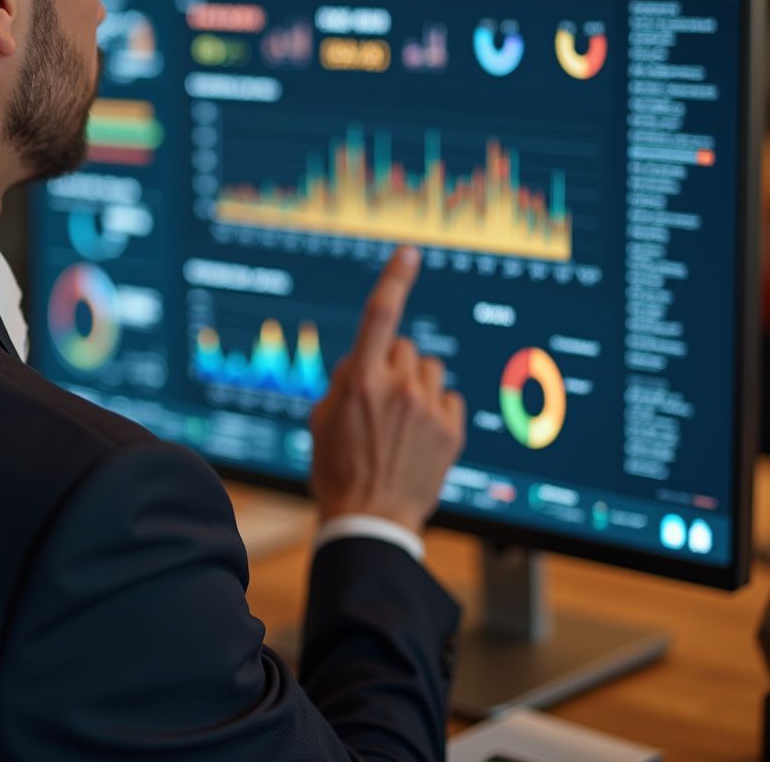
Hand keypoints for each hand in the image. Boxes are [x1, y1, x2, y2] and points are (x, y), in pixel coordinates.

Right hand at [309, 246, 465, 535]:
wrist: (371, 520)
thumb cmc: (338, 470)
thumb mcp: (323, 419)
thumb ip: (345, 380)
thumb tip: (364, 359)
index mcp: (362, 382)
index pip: (380, 316)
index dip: (395, 279)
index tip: (409, 254)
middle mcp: (398, 388)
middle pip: (405, 346)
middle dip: (392, 362)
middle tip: (381, 396)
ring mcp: (428, 409)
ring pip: (429, 369)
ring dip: (415, 383)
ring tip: (401, 418)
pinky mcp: (451, 429)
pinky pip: (448, 397)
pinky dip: (435, 407)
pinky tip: (420, 432)